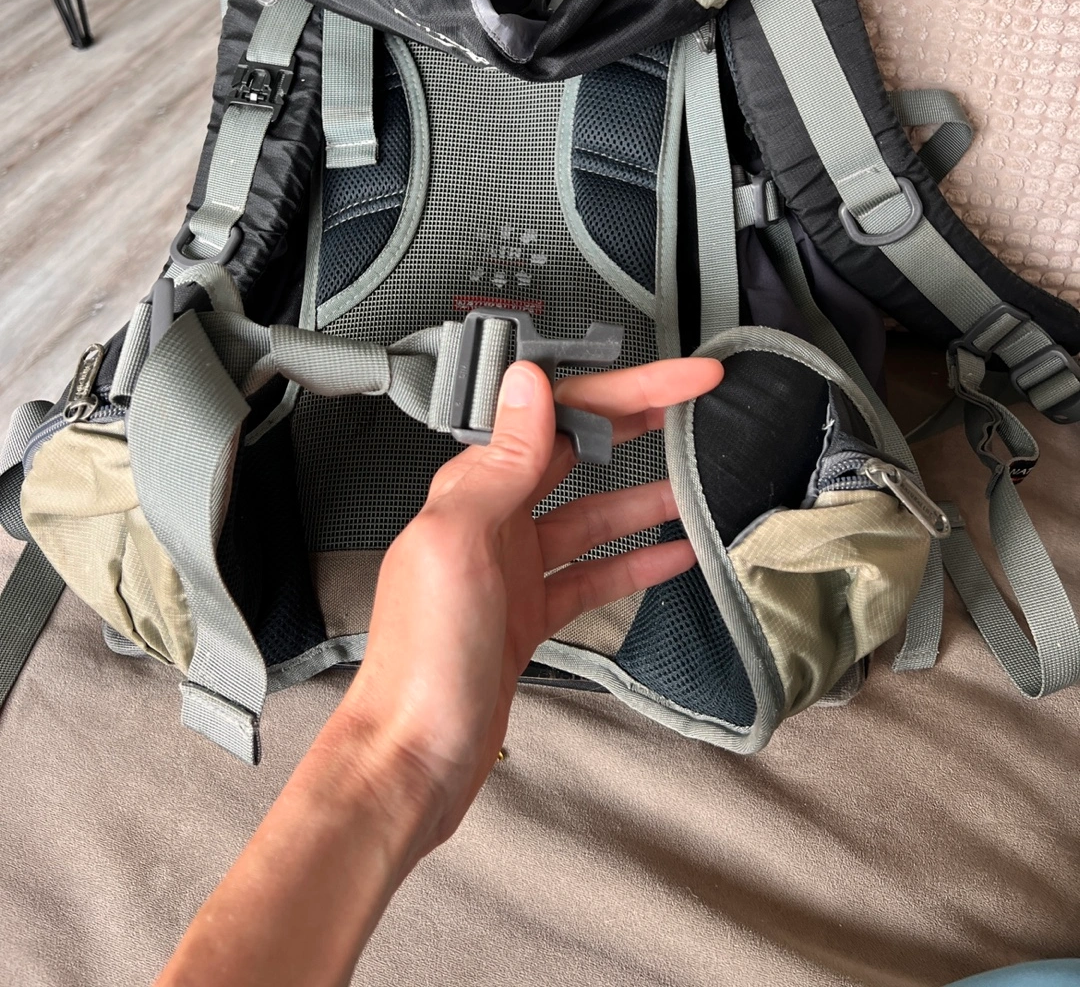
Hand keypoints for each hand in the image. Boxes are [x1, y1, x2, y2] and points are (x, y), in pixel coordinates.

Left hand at [156, 354, 721, 986]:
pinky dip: (633, 563)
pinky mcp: (528, 617)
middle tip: (699, 407)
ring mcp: (512, 569)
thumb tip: (531, 377)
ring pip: (591, 516)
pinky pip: (592, 575)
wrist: (412, 761)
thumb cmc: (426, 654)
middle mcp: (490, 518)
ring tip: (702, 482)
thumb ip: (502, 461)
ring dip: (644, 497)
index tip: (688, 377)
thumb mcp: (462, 541)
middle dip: (635, 425)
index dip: (626, 389)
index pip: (557, 415)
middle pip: (575, 454)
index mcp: (471, 488)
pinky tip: (677, 556)